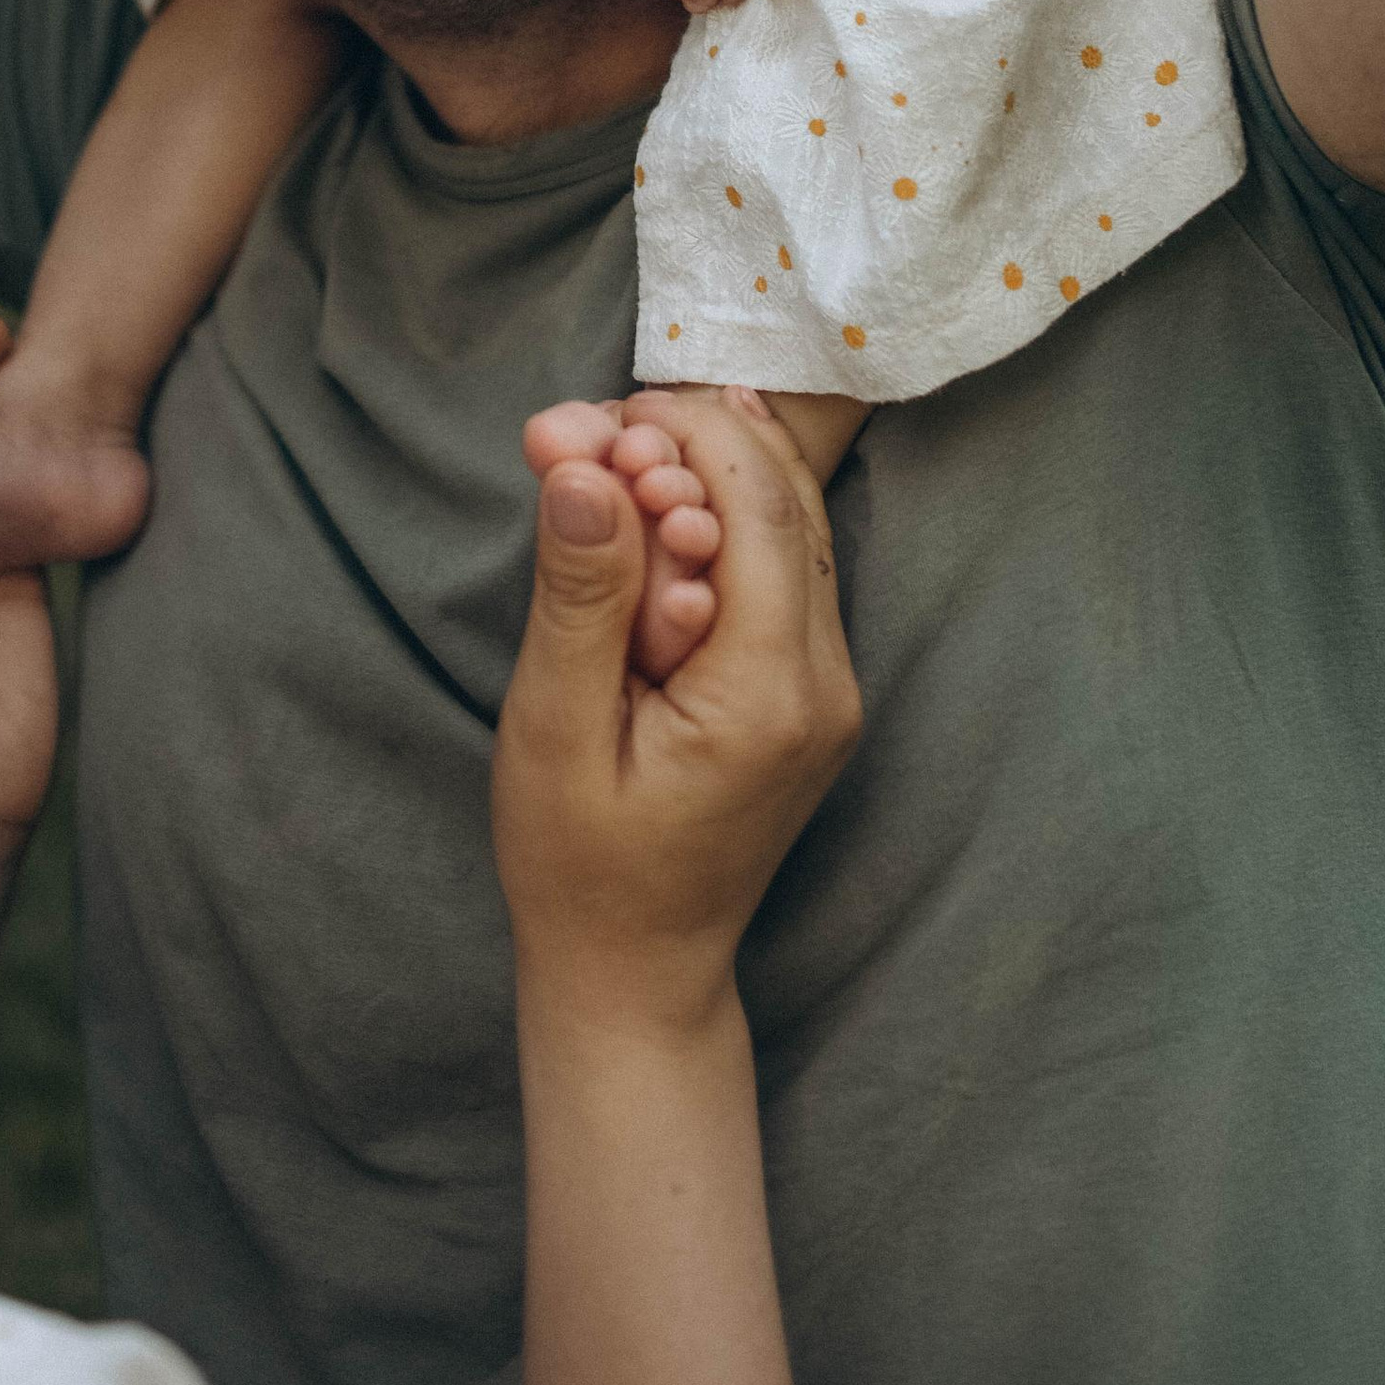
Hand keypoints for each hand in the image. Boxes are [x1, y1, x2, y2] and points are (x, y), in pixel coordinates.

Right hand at [492, 390, 860, 1043]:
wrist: (633, 968)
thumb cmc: (578, 862)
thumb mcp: (555, 727)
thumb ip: (581, 594)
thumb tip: (582, 466)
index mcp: (769, 696)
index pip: (758, 509)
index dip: (685, 435)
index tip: (595, 416)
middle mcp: (825, 686)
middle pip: (786, 505)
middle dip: (692, 441)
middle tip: (595, 423)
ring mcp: (830, 691)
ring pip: (794, 528)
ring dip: (711, 472)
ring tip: (622, 443)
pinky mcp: (812, 693)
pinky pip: (786, 571)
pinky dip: (728, 519)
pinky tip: (672, 489)